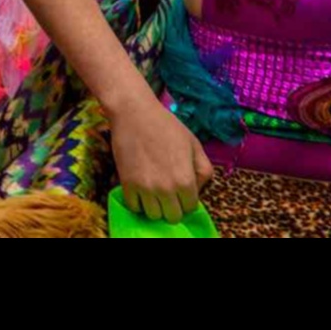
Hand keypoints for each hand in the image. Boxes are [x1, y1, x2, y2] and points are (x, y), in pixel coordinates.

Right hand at [109, 95, 213, 222]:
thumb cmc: (167, 126)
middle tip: (168, 192)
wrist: (134, 113)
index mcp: (186, 180)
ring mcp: (145, 188)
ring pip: (153, 215)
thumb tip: (196, 189)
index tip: (181, 189)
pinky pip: (134, 207)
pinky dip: (138, 202)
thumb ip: (203, 170)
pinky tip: (141, 189)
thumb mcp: (194, 145)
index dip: (187, 199)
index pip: (191, 208)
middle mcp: (166, 189)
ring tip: (154, 191)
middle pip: (173, 216)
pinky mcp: (127, 184)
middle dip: (173, 206)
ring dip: (155, 206)